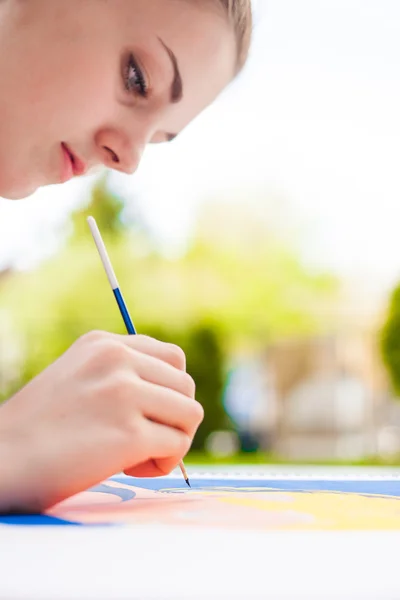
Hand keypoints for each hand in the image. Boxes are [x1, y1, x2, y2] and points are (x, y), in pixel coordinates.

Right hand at [0, 331, 203, 512]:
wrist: (1, 462)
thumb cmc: (37, 430)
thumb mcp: (77, 377)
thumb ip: (120, 375)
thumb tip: (171, 397)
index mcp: (103, 343)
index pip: (173, 357)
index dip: (169, 391)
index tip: (146, 413)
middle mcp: (117, 359)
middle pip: (186, 385)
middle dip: (173, 417)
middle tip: (143, 439)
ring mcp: (124, 393)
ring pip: (191, 413)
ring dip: (174, 440)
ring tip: (139, 455)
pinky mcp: (130, 433)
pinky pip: (178, 446)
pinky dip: (165, 463)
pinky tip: (132, 469)